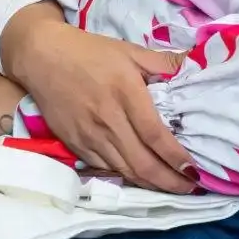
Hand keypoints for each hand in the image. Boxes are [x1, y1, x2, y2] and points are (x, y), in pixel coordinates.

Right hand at [0, 3, 195, 192]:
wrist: (42, 56)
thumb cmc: (90, 51)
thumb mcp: (130, 50)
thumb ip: (164, 62)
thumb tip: (195, 66)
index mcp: (126, 92)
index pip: (155, 135)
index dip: (175, 157)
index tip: (194, 170)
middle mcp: (108, 119)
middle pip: (141, 162)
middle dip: (169, 181)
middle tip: (190, 188)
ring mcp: (89, 135)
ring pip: (124, 171)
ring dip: (150, 184)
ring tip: (171, 188)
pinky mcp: (74, 144)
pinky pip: (105, 169)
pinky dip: (126, 178)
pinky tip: (140, 179)